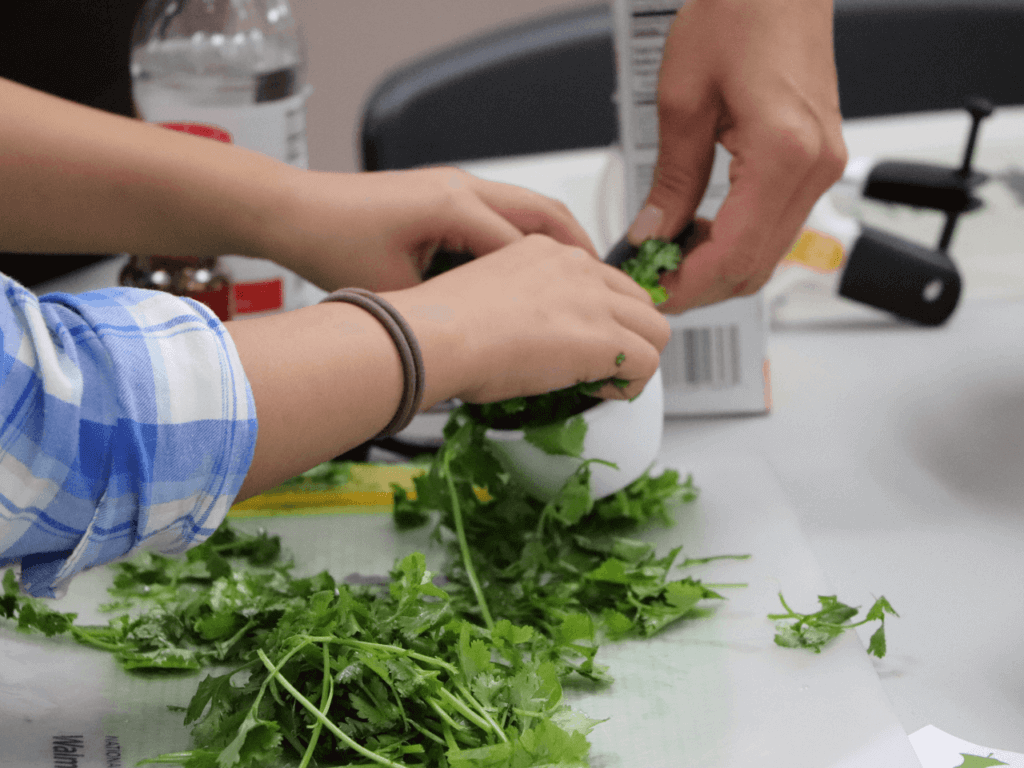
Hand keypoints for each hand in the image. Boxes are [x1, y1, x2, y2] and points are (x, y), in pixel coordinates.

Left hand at [256, 166, 597, 293]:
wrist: (294, 210)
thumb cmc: (332, 242)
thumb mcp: (392, 291)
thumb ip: (440, 310)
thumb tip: (476, 340)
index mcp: (453, 208)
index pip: (526, 246)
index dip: (562, 281)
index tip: (585, 309)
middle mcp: (461, 187)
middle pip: (544, 212)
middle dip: (580, 248)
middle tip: (606, 285)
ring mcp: (454, 184)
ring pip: (527, 207)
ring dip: (557, 237)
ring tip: (580, 275)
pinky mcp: (444, 191)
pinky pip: (503, 209)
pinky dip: (526, 234)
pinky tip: (529, 265)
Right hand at [383, 234, 670, 406]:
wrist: (435, 336)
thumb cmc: (443, 325)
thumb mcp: (489, 296)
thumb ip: (522, 304)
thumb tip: (532, 338)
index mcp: (547, 251)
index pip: (604, 281)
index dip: (602, 318)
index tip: (580, 342)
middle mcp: (577, 266)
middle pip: (640, 300)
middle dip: (628, 335)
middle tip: (600, 365)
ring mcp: (594, 299)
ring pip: (656, 330)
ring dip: (635, 359)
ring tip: (601, 382)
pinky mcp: (601, 336)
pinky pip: (648, 362)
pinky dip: (630, 384)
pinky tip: (598, 392)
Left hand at [627, 0, 847, 312]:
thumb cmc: (738, 12)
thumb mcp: (682, 100)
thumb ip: (672, 179)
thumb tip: (652, 233)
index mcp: (784, 152)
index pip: (735, 254)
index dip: (689, 285)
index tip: (652, 291)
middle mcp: (815, 167)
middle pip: (756, 265)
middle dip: (701, 286)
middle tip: (652, 282)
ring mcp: (823, 167)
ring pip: (769, 253)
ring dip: (718, 267)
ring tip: (668, 258)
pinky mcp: (817, 161)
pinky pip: (777, 225)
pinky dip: (737, 242)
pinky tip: (700, 234)